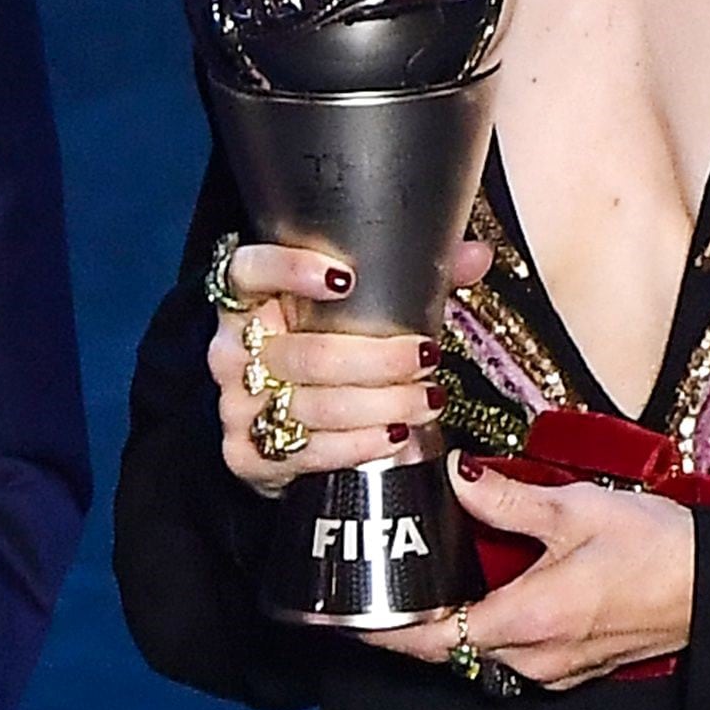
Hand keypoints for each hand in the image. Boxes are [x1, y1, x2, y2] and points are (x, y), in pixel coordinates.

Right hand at [206, 239, 490, 495]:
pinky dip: (359, 444)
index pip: (248, 270)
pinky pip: (308, 450)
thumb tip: (477, 255)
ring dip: (381, 405)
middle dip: (378, 359)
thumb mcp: (362, 310)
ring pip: (313, 404)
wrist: (280, 425)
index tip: (345, 277)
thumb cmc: (324, 350)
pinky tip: (394, 436)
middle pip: (306, 353)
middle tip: (427, 356)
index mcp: (249, 300)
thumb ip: (416, 277)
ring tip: (427, 400)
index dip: (289, 270)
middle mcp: (233, 349)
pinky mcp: (244, 454)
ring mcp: (235, 403)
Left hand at [362, 464, 694, 687]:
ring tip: (430, 580)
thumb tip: (457, 480)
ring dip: (454, 624)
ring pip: (483, 652)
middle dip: (414, 622)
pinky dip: (492, 626)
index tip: (348, 617)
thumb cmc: (659, 548)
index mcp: (528, 620)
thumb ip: (508, 499)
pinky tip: (491, 588)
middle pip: (451, 649)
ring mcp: (559, 669)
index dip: (384, 632)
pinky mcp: (577, 665)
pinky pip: (516, 652)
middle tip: (383, 583)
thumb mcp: (577, 508)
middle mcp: (537, 658)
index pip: (432, 640)